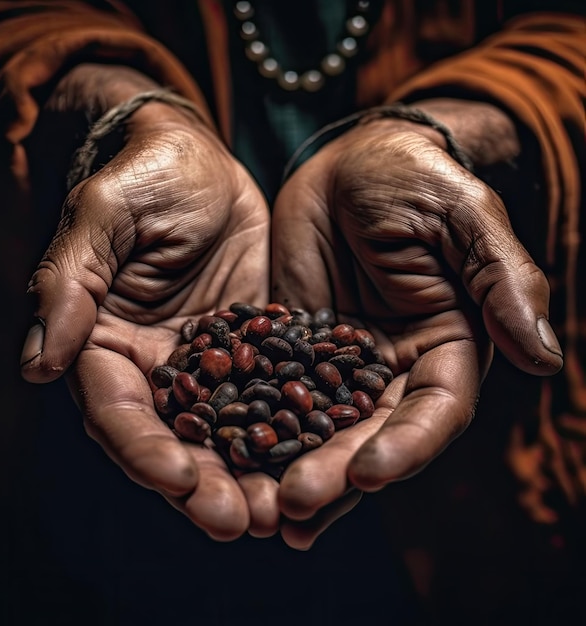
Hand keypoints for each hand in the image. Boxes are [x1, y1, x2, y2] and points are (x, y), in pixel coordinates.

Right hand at [19, 66, 270, 540]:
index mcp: (106, 344)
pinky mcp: (253, 349)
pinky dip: (291, 431)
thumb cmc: (142, 177)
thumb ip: (70, 284)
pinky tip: (319, 457)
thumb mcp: (105, 217)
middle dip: (204, 485)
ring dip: (251, 474)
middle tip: (243, 521)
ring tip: (284, 509)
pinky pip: (271, 396)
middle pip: (174, 439)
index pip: (118, 411)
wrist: (197, 160)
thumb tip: (40, 363)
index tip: (177, 479)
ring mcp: (207, 362)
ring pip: (226, 431)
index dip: (142, 449)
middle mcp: (155, 366)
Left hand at [270, 104, 562, 547]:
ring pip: (321, 428)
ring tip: (264, 511)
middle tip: (297, 504)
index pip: (434, 409)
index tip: (371, 473)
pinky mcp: (293, 351)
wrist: (348, 164)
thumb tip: (543, 357)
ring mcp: (340, 365)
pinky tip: (233, 463)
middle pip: (370, 434)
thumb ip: (502, 282)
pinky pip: (274, 396)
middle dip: (338, 472)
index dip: (407, 445)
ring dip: (295, 469)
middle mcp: (395, 367)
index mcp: (446, 345)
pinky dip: (258, 430)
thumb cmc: (414, 180)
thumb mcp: (463, 218)